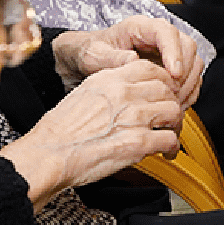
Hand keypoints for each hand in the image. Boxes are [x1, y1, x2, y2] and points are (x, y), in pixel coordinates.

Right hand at [0, 60, 183, 203]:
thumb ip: (110, 88)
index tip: (164, 92)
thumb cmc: (59, 131)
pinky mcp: (138, 143)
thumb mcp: (83, 94)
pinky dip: (172, 147)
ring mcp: (133, 118)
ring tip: (168, 133)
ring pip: (174, 112)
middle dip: (171, 104)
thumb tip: (129, 91)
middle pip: (168, 90)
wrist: (48, 155)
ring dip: (175, 125)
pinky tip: (166, 152)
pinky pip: (170, 139)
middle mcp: (124, 94)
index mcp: (109, 80)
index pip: (152, 68)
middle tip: (168, 117)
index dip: (164, 81)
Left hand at [51, 18, 202, 109]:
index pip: (167, 32)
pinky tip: (173, 105)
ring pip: (194, 63)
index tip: (174, 73)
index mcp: (140, 27)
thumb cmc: (89, 54)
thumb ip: (112, 58)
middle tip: (172, 93)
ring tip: (172, 102)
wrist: (84, 61)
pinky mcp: (171, 69)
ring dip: (188, 84)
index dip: (174, 52)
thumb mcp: (93, 56)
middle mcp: (158, 37)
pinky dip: (187, 92)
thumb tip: (133, 60)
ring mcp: (167, 53)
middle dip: (184, 71)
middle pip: (187, 46)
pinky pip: (190, 79)